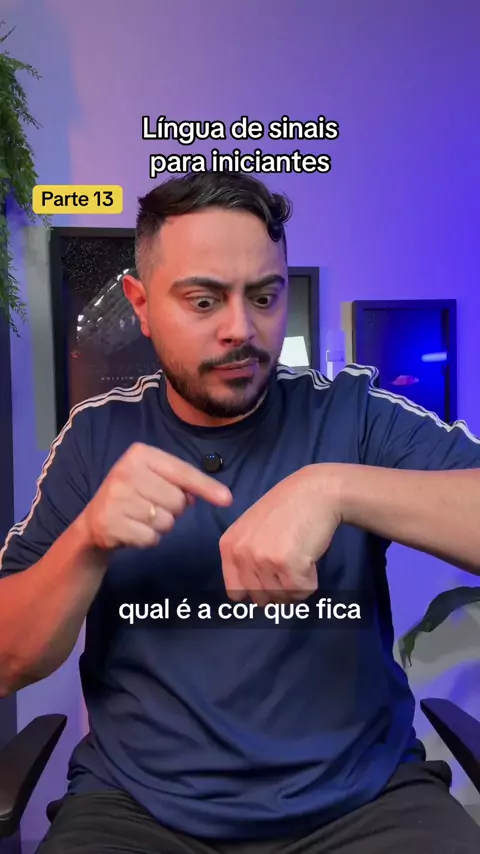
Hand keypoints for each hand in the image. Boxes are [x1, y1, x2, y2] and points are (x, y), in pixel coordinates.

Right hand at [81, 442, 231, 550]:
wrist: (94, 521)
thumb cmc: (133, 495)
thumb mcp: (154, 478)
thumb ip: (180, 482)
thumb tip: (206, 496)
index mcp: (140, 454)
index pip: (183, 472)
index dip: (207, 487)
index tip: (227, 499)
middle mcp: (126, 471)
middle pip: (178, 500)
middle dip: (174, 510)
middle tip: (153, 506)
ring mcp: (116, 497)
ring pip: (166, 521)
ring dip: (161, 526)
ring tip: (142, 518)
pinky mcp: (111, 523)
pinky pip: (151, 538)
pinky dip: (148, 539)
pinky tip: (133, 530)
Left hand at [219, 465, 340, 604]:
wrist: (316, 491)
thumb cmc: (288, 508)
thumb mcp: (252, 528)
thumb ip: (245, 557)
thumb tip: (249, 595)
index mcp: (228, 546)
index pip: (235, 592)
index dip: (256, 590)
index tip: (270, 579)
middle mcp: (241, 554)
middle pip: (260, 599)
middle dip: (278, 589)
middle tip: (290, 565)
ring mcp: (263, 559)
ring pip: (281, 598)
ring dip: (295, 585)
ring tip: (300, 557)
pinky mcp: (287, 564)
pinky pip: (301, 592)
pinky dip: (310, 581)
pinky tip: (309, 558)